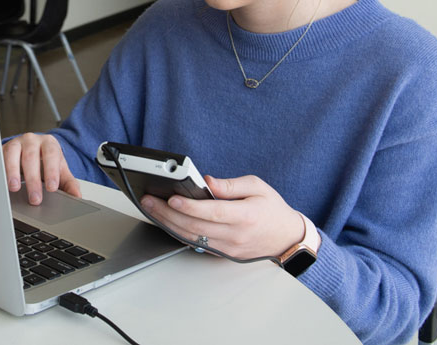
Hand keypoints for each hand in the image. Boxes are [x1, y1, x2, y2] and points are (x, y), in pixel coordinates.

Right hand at [1, 132, 80, 205]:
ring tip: (14, 188)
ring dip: (12, 172)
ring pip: (12, 155)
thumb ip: (69, 183)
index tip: (52, 188)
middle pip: (31, 157)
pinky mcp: (2, 150)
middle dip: (32, 179)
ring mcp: (15, 143)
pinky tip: (0, 182)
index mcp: (49, 143)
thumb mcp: (59, 170)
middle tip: (35, 198)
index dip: (51, 171)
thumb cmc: (46, 161)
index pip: (51, 155)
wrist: (33, 150)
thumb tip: (77, 196)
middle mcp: (31, 140)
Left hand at [139, 174, 304, 258]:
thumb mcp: (257, 187)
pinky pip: (196, 243)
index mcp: (245, 215)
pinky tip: (166, 221)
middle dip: (168, 213)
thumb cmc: (272, 210)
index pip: (213, 213)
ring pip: (192, 237)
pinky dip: (179, 232)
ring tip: (152, 209)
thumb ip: (230, 185)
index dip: (190, 207)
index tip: (172, 199)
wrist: (286, 238)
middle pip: (195, 226)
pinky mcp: (223, 253)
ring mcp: (228, 247)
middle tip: (150, 201)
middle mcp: (235, 234)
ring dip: (168, 224)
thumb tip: (207, 182)